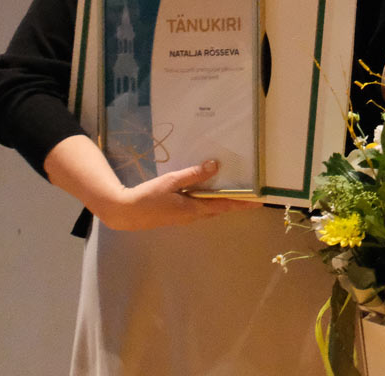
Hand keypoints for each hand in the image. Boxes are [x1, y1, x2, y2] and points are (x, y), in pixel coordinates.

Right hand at [94, 159, 261, 231]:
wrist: (126, 213)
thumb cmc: (149, 196)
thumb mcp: (171, 181)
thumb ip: (193, 174)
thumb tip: (215, 166)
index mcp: (193, 208)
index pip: (223, 205)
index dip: (241, 203)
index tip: (258, 201)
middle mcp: (193, 216)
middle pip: (219, 209)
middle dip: (235, 202)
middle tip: (250, 194)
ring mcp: (185, 217)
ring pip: (209, 209)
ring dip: (222, 202)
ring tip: (235, 191)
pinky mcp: (178, 215)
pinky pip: (199, 208)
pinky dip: (209, 201)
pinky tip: (208, 192)